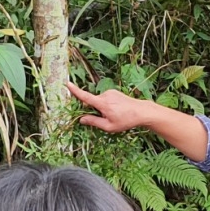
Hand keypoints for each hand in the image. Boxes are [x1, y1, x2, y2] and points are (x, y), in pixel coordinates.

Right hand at [68, 82, 209, 161]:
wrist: (142, 111)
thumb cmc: (125, 121)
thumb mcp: (109, 127)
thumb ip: (94, 122)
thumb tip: (81, 119)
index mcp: (102, 103)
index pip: (85, 97)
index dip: (75, 91)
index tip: (67, 84)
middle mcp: (105, 95)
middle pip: (92, 102)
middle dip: (94, 110)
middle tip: (106, 119)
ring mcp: (110, 92)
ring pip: (99, 102)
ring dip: (101, 108)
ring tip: (114, 115)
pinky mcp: (114, 92)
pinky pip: (105, 99)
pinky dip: (106, 105)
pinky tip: (116, 110)